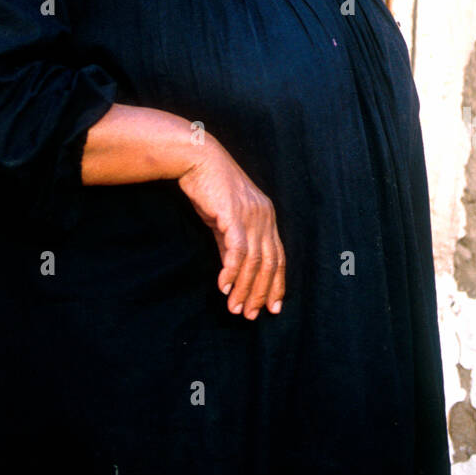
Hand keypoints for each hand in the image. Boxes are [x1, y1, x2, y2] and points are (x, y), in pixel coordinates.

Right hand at [177, 139, 285, 319]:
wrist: (197, 158)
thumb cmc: (209, 188)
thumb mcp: (224, 219)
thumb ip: (231, 245)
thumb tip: (233, 274)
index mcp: (266, 216)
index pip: (278, 256)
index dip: (276, 283)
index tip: (273, 307)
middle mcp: (264, 216)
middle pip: (270, 263)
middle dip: (261, 292)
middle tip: (251, 315)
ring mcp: (251, 215)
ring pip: (255, 261)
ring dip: (245, 288)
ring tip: (235, 309)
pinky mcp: (233, 215)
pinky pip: (237, 250)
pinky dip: (232, 271)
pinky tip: (224, 287)